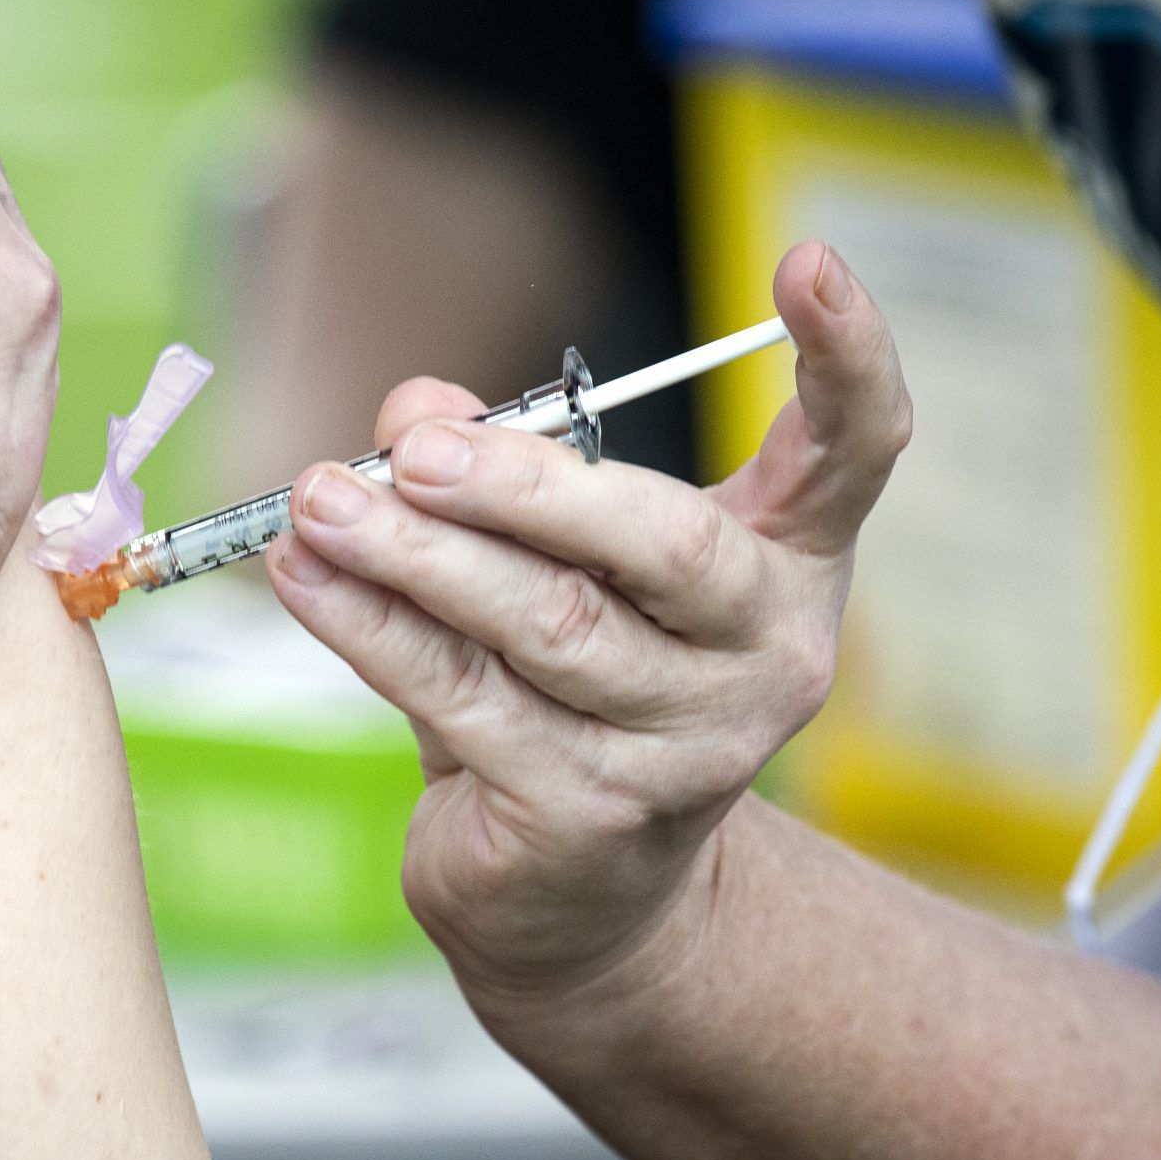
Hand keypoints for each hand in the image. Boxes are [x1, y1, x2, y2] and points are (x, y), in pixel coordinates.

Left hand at [265, 242, 909, 1010]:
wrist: (579, 899)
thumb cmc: (571, 693)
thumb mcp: (549, 563)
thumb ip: (499, 473)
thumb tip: (412, 408)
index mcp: (786, 566)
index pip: (857, 452)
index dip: (849, 360)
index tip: (810, 260)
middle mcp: (763, 656)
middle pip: (666, 545)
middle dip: (529, 486)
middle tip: (414, 449)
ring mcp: (686, 747)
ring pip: (544, 626)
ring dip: (413, 556)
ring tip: (316, 502)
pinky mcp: (589, 813)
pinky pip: (463, 697)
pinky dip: (372, 630)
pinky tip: (304, 578)